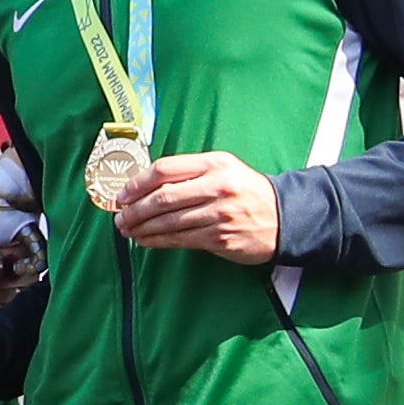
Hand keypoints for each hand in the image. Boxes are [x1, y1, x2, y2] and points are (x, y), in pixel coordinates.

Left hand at [114, 149, 280, 261]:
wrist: (283, 217)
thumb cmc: (245, 191)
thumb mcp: (223, 169)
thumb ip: (190, 173)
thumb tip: (146, 186)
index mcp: (214, 164)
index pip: (165, 170)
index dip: (138, 183)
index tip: (123, 194)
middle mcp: (217, 186)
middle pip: (163, 198)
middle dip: (135, 210)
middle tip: (120, 217)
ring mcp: (219, 214)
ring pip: (169, 221)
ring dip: (142, 228)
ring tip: (127, 230)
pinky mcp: (220, 238)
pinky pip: (180, 240)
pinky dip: (158, 241)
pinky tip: (145, 240)